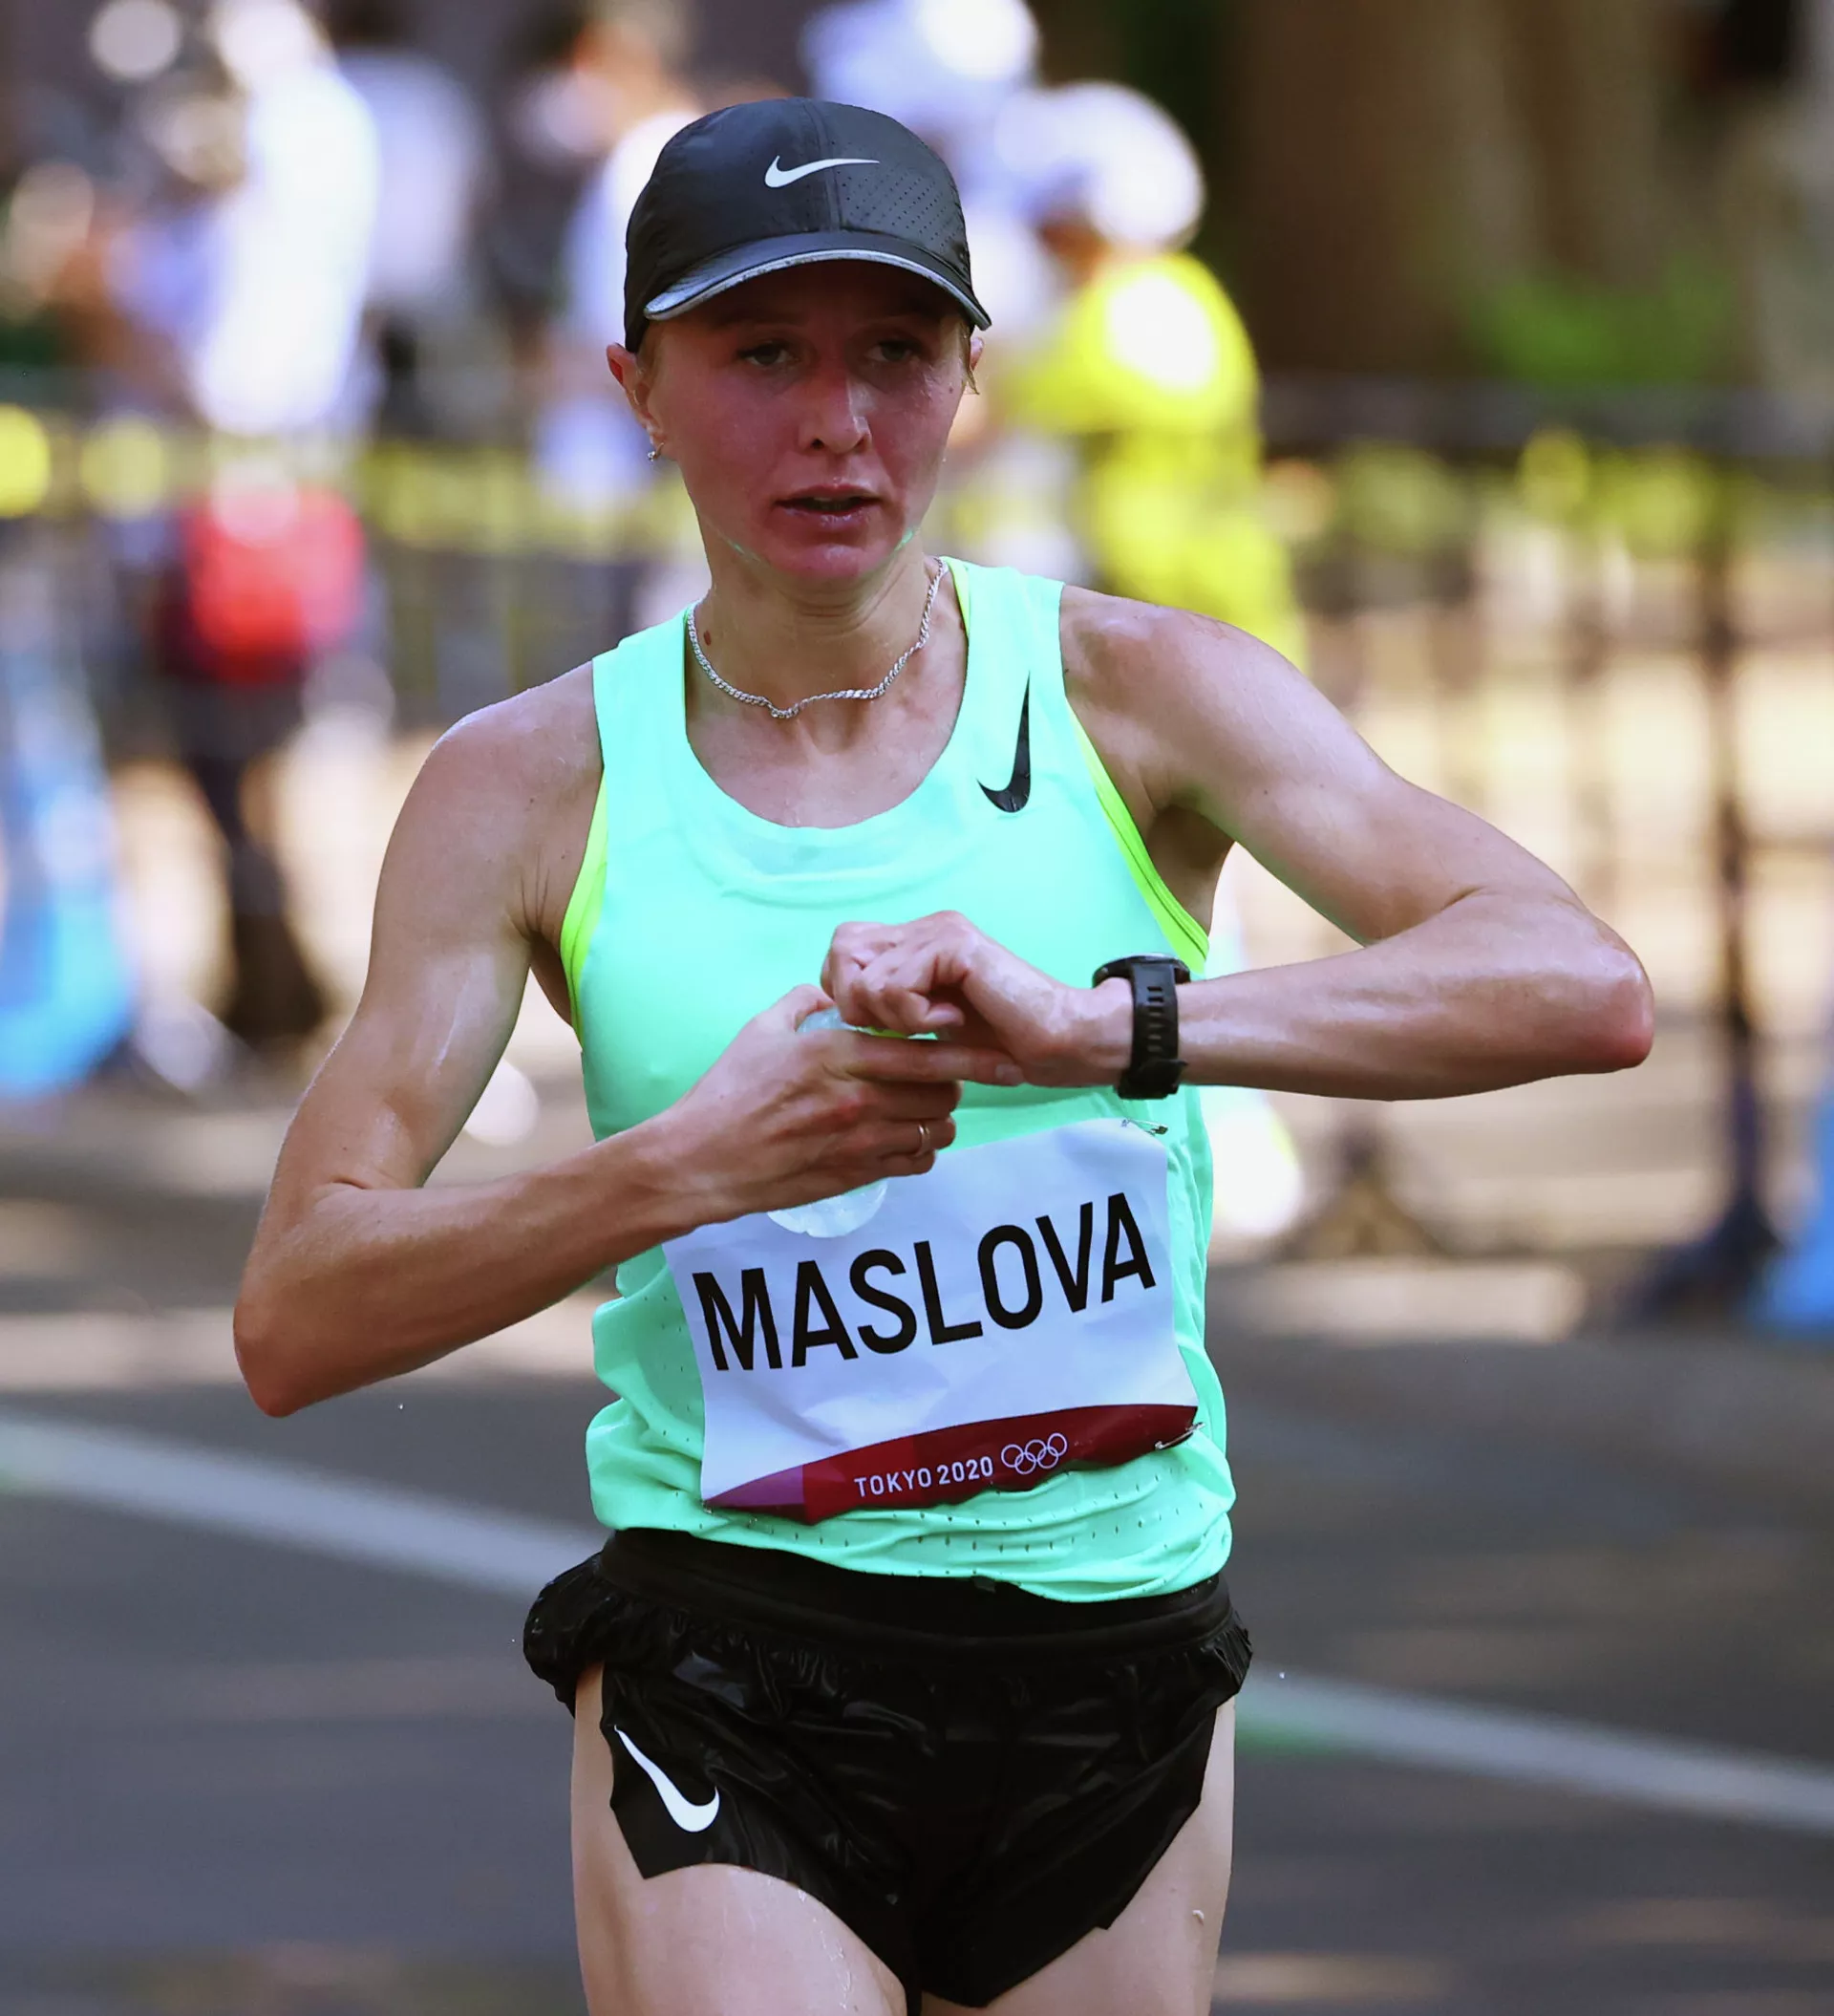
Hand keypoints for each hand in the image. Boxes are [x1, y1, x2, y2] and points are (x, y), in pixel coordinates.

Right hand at [665, 985, 1021, 1224]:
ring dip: (940, 1118)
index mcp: (837, 1054)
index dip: (971, 1055)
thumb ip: (802, 1004)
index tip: (1001, 1054)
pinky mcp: (852, 1175)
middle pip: (939, 1093)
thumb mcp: (760, 1032)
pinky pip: (913, 1163)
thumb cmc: (725, 1093)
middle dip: (955, 1083)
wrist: (700, 1160)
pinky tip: (910, 1139)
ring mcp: (856, 1142)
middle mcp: (855, 1099)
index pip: (925, 1054)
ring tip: (930, 1109)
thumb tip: (831, 991)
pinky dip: (922, 1150)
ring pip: (932, 1130)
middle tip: (951, 1077)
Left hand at [821, 913, 1131, 1086]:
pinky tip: (952, 1021)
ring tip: (936, 1025)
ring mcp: (940, 930)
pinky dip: (915, 1017)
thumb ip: (888, 1004)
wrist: (1059, 1041)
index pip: (843, 947)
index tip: (885, 1025)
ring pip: (863, 972)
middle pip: (842, 949)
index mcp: (916, 940)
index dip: (846, 990)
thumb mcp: (926, 1024)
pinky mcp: (954, 944)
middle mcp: (924, 926)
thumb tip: (836, 1007)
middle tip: (903, 1027)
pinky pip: (895, 985)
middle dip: (856, 1001)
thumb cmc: (999, 1042)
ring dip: (892, 1015)